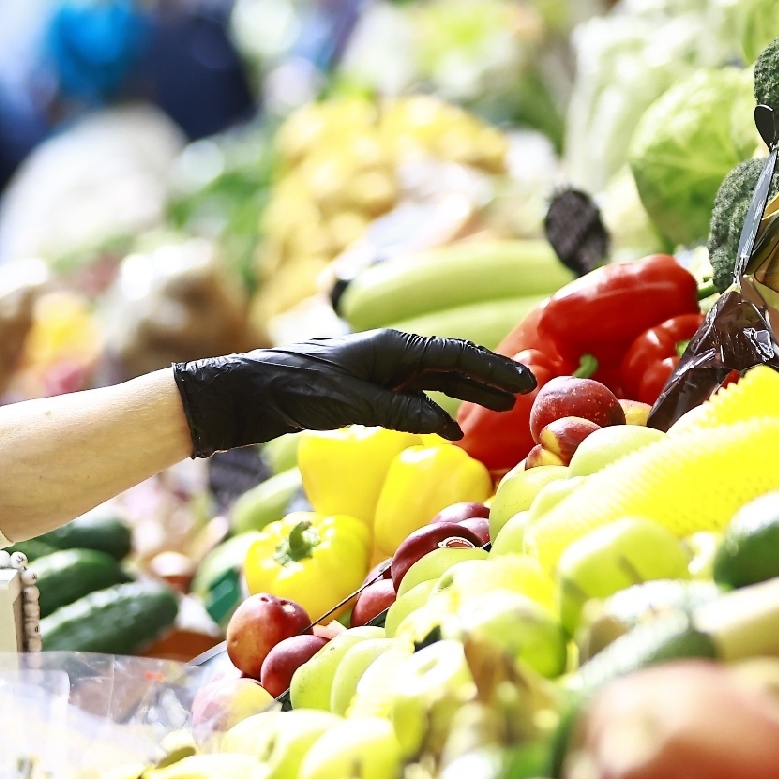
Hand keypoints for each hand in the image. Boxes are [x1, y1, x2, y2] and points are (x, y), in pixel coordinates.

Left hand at [170, 331, 537, 455]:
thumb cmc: (295, 389)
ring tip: (502, 406)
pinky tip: (451, 430)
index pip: (457, 355)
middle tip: (527, 392)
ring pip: (436, 380)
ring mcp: (379, 372)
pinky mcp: (365, 391)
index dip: (494, 368)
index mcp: (394, 348)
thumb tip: (443, 424)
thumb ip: (398, 411)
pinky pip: (413, 398)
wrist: (250, 391)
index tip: (527, 380)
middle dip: (490, 377)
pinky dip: (435, 412)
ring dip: (468, 393)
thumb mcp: (349, 402)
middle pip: (453, 364)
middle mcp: (392, 355)